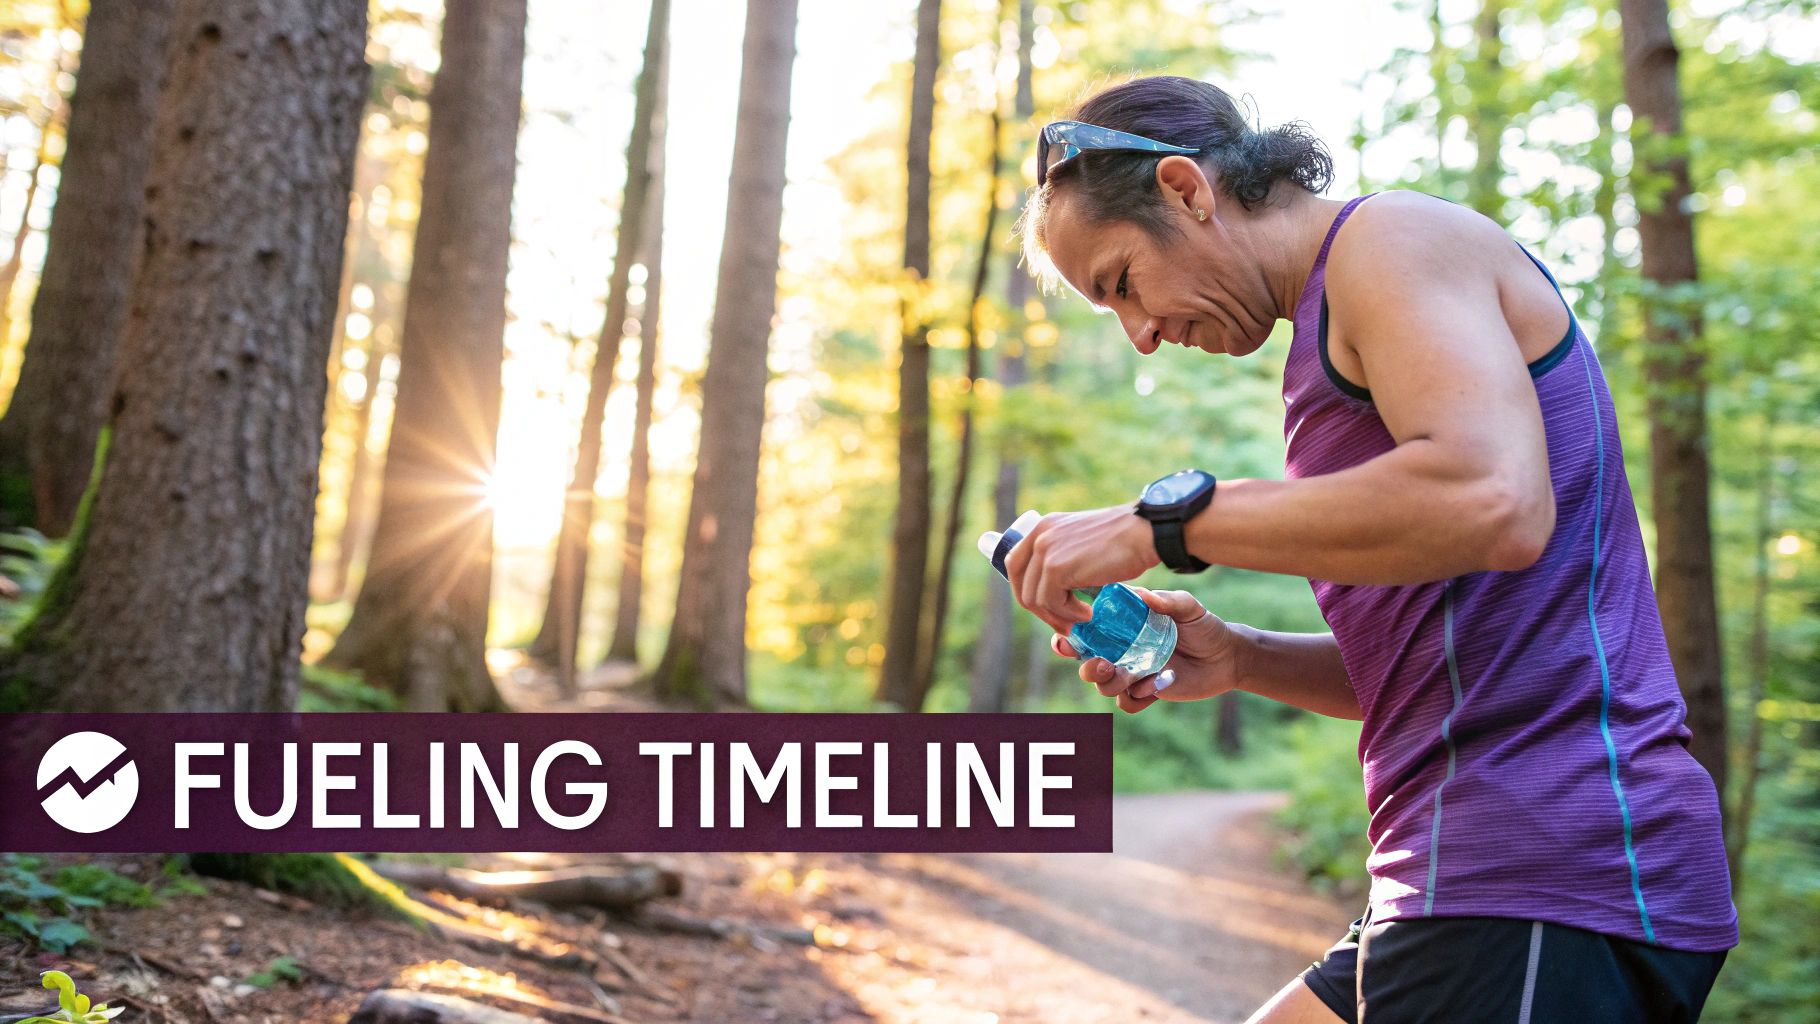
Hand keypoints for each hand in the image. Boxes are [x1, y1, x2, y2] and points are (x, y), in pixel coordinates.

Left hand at [1004, 505, 1159, 632]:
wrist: (1144, 532)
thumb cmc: (1122, 542)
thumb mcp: (1081, 543)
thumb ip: (1062, 558)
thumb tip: (1048, 593)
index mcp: (1042, 527)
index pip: (1014, 564)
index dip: (1026, 590)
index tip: (1049, 607)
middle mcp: (1039, 535)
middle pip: (1019, 584)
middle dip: (1039, 610)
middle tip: (1063, 623)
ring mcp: (1045, 550)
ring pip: (1034, 598)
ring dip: (1058, 616)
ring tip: (1082, 619)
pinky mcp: (1056, 567)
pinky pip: (1051, 603)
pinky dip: (1070, 615)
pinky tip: (1089, 613)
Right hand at [1053, 587, 1242, 713]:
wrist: (1228, 657)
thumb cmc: (1205, 626)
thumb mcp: (1189, 608)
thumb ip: (1168, 601)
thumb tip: (1144, 594)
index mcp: (1123, 627)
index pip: (1086, 632)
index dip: (1069, 638)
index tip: (1066, 639)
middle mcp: (1122, 651)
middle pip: (1087, 664)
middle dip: (1087, 667)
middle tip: (1104, 664)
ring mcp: (1133, 674)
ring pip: (1104, 687)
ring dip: (1109, 684)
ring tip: (1129, 675)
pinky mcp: (1146, 693)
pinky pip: (1128, 704)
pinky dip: (1139, 697)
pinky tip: (1161, 683)